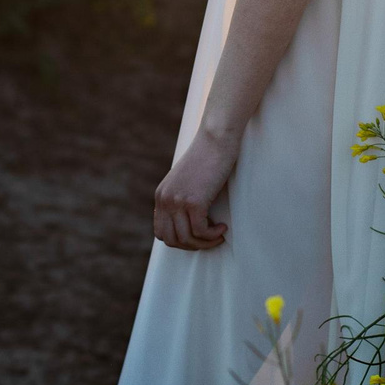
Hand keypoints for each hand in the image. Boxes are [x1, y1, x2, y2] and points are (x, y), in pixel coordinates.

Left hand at [154, 123, 240, 249]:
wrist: (215, 138)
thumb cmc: (208, 158)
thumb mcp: (187, 181)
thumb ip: (182, 199)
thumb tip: (190, 223)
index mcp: (161, 195)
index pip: (161, 232)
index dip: (180, 240)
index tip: (198, 236)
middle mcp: (165, 199)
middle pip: (172, 240)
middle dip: (192, 245)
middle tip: (209, 239)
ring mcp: (178, 201)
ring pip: (186, 239)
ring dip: (205, 243)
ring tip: (218, 235)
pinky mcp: (194, 201)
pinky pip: (201, 232)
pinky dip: (213, 235)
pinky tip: (223, 228)